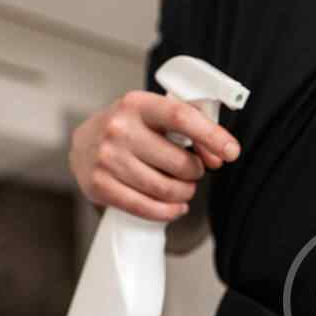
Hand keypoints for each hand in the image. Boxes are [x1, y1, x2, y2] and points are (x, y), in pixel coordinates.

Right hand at [69, 91, 241, 220]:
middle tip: (192, 172)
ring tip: (182, 188)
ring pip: (166, 189)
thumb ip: (191, 128)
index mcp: (137, 104)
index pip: (181, 117)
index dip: (212, 136)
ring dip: (184, 193)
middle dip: (195, 173)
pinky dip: (168, 211)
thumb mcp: (156, 116)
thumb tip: (219, 156)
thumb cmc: (129, 128)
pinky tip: (174, 206)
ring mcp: (107, 158)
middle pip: (179, 163)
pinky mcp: (99, 186)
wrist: (84, 142)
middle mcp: (119, 129)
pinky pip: (146, 208)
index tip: (231, 151)